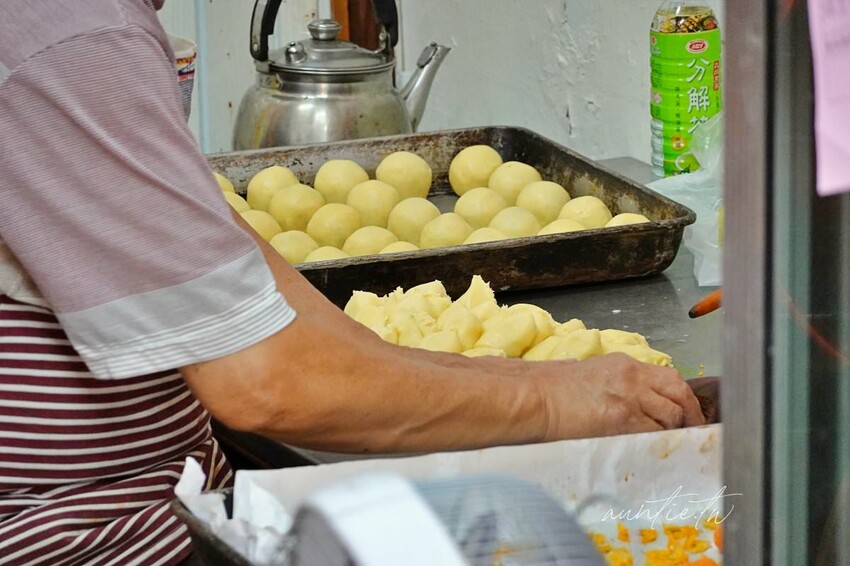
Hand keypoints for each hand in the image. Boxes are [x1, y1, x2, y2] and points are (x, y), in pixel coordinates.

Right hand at [537, 353, 704, 440]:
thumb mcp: (591, 373)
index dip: (685, 399)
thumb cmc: (552, 388)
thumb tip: (633, 401)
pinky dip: (656, 442)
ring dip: (671, 431)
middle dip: (691, 415)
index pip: (671, 378)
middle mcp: (632, 378)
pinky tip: (649, 448)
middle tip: (692, 431)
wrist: (534, 397)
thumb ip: (617, 383)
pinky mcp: (621, 420)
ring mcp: (629, 398)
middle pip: (680, 393)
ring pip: (671, 417)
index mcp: (625, 364)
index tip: (689, 414)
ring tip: (663, 443)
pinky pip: (652, 434)